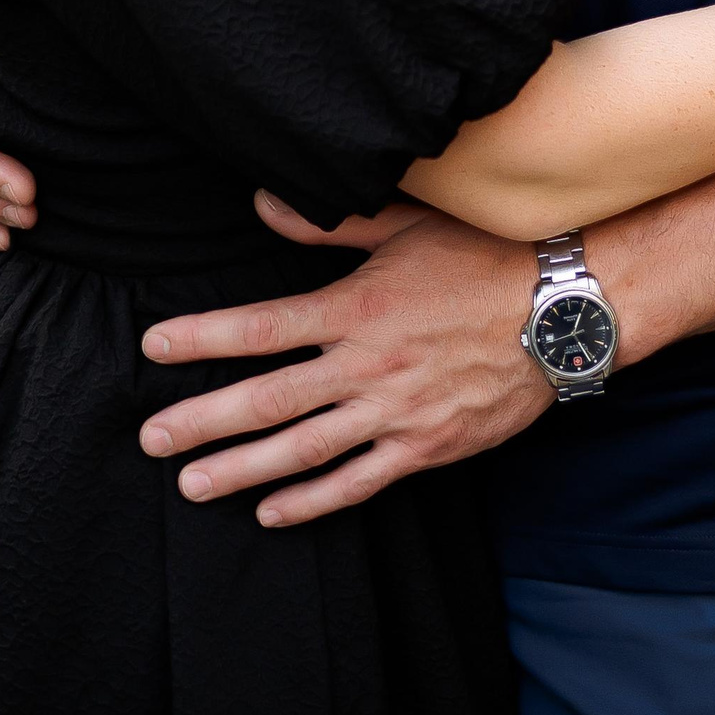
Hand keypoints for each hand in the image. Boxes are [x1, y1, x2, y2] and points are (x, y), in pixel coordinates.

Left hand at [137, 194, 550, 525]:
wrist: (565, 308)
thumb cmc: (484, 255)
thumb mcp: (407, 224)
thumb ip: (330, 224)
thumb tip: (261, 202)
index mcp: (357, 307)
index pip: (260, 327)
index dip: (201, 338)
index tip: (153, 346)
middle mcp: (367, 365)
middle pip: (268, 399)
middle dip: (202, 420)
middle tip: (150, 438)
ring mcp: (396, 412)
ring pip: (304, 450)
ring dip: (242, 470)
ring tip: (192, 485)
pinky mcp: (427, 447)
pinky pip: (359, 482)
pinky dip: (312, 500)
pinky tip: (273, 512)